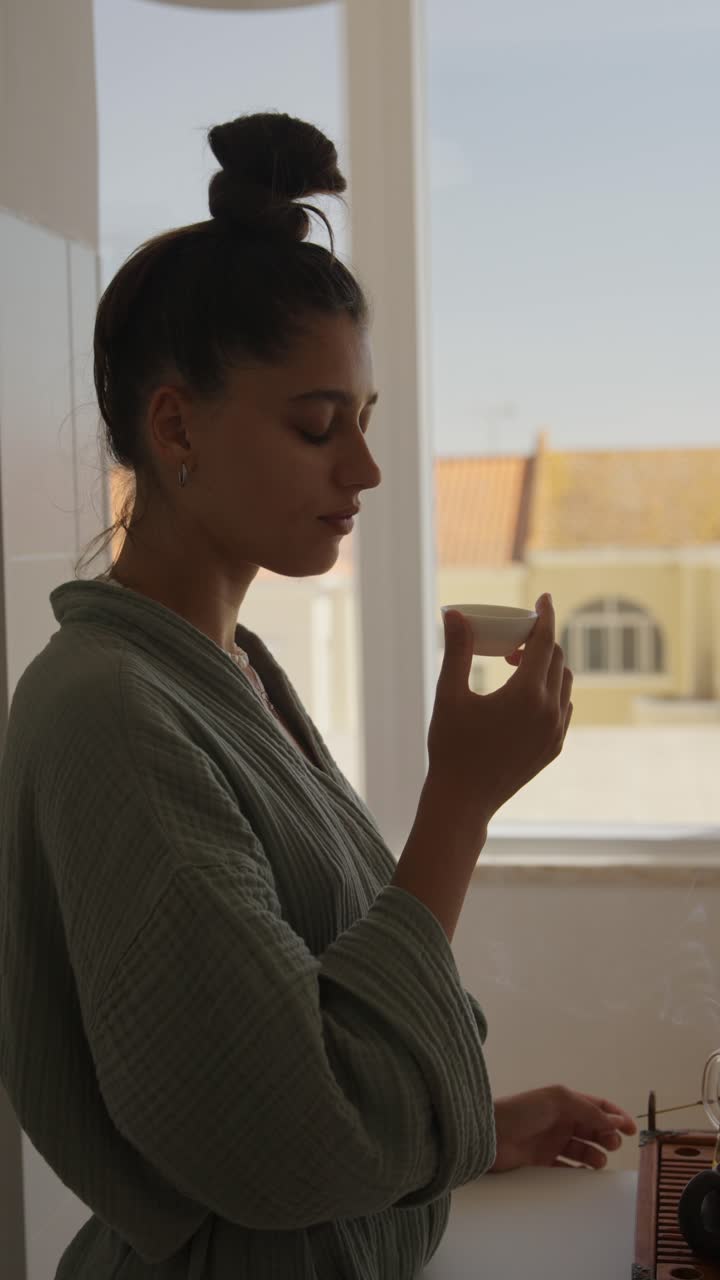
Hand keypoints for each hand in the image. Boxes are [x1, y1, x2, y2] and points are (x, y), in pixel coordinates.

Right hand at [427, 595, 572, 830]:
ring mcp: (556, 732)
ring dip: (547, 665)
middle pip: (556, 659)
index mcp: (527, 694)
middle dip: (540, 641)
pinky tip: (526, 693)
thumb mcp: (449, 695)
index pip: (545, 641)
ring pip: (564, 683)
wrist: (463, 800)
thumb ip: (456, 651)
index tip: (544, 597)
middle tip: (513, 638)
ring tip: (516, 665)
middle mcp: (550, 711)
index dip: (545, 615)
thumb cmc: (451, 747)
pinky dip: (551, 690)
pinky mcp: (554, 748)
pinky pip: (563, 707)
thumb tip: (456, 613)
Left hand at [489, 1085, 636, 1173]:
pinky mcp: (542, 1161)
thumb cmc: (522, 1110)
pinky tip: (584, 1174)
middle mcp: (560, 1119)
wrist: (489, 1134)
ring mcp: (551, 1141)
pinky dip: (578, 1171)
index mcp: (564, 1100)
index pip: (597, 1105)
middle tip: (611, 1145)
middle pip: (593, 1128)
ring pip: (583, 1149)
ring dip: (595, 1155)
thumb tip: (617, 1119)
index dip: (616, 1115)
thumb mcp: (559, 1101)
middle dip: (607, 1135)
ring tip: (598, 1161)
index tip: (632, 1129)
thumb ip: (589, 1110)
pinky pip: (567, 1167)